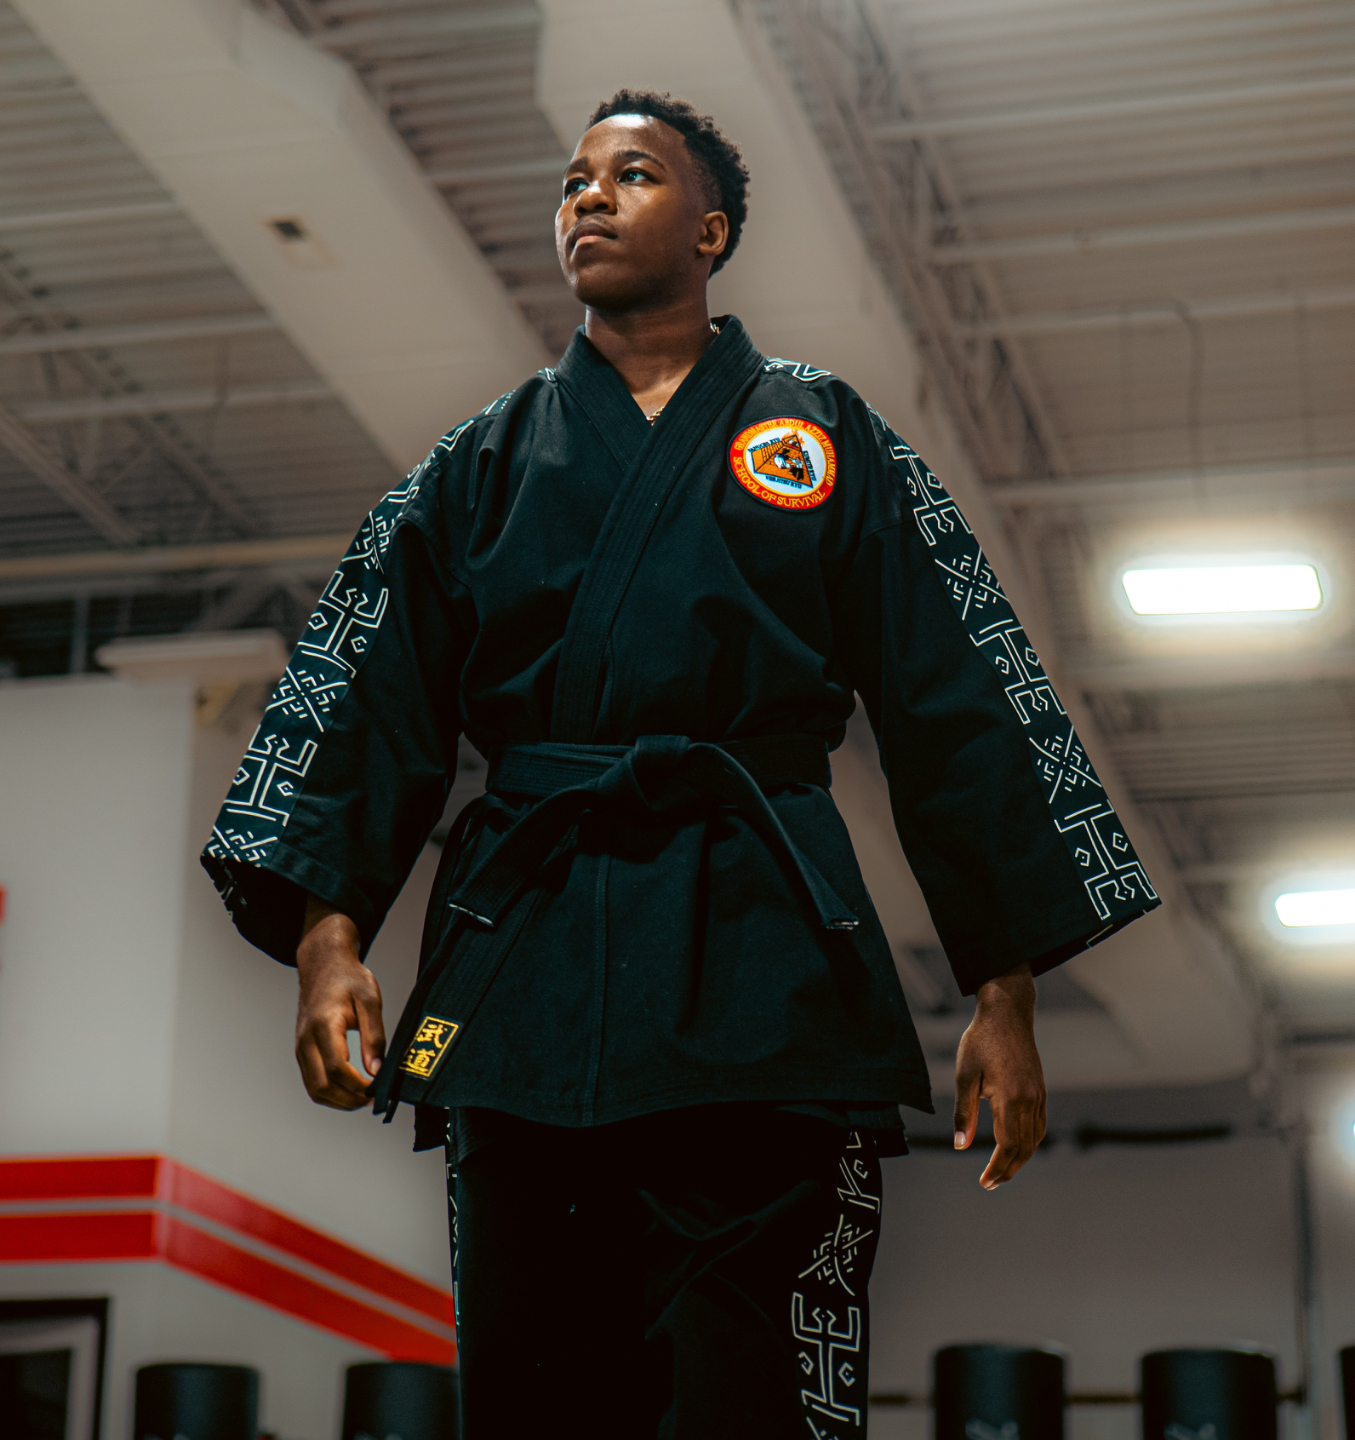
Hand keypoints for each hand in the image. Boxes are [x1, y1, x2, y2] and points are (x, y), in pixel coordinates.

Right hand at [294, 896, 385, 1109]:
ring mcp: (300, 1047)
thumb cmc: (348, 979)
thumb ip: (374, 1035)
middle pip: (322, 1086)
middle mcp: (306, 1039)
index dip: (358, 1086)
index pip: (337, 1067)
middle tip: (374, 1099)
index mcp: (324, 1024)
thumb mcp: (370, 999)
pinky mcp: (301, 1052)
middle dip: (349, 1100)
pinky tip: (350, 1091)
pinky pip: (312, 1082)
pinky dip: (330, 1094)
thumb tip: (377, 1070)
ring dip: (339, 1101)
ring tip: (364, 1098)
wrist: (323, 965)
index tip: (378, 1090)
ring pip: (314, 1089)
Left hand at [953, 962, 1045, 1188]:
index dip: (997, 1168)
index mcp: (1011, 1099)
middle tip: (991, 1183)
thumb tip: (960, 1146)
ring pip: (1035, 1138)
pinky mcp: (1040, 1088)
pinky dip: (1029, 1141)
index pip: (1007, 1146)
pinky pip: (1039, 1124)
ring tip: (1002, 1169)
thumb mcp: (965, 1075)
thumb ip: (964, 1113)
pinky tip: (1016, 1144)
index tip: (984, 1182)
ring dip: (1020, 1158)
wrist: (1007, 1013)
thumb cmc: (981, 1040)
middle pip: (1024, 1148)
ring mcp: (1038, 1095)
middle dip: (1008, 1169)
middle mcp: (1030, 1100)